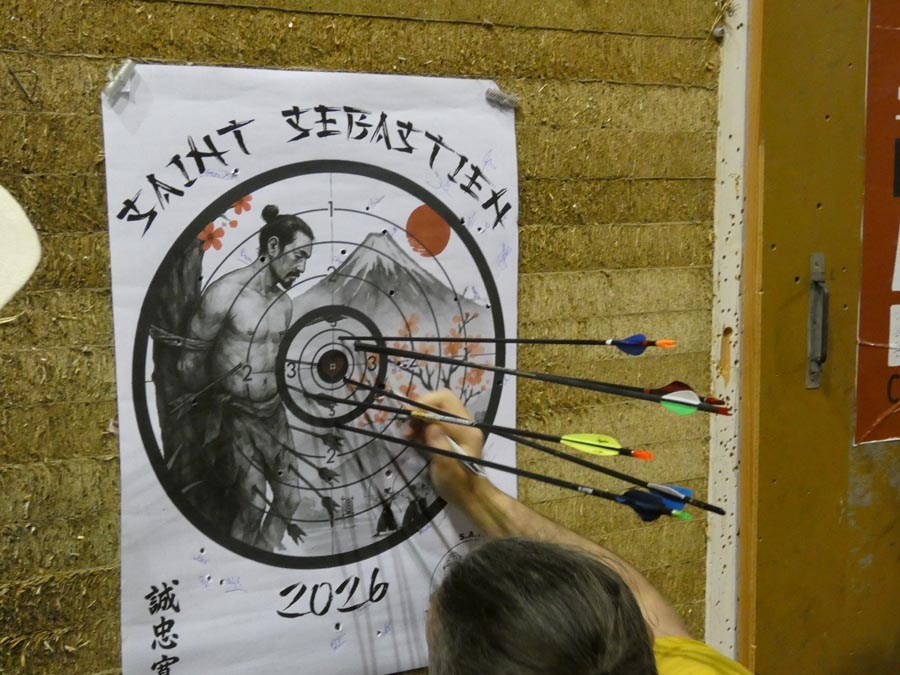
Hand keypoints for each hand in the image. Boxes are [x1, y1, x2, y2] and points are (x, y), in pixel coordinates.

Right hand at [408, 390, 484, 504]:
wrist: (469, 498)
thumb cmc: (458, 486)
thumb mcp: (446, 468)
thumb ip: (439, 445)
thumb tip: (430, 426)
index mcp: (466, 429)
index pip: (445, 402)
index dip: (424, 404)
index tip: (407, 414)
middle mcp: (464, 424)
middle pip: (440, 402)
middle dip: (420, 409)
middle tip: (406, 424)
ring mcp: (458, 429)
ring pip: (436, 411)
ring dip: (419, 418)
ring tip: (407, 433)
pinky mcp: (450, 435)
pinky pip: (434, 422)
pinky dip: (422, 426)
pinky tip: (413, 437)